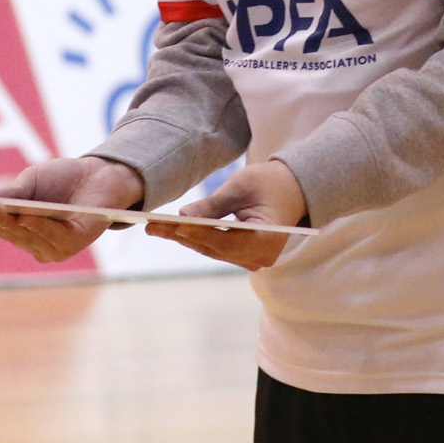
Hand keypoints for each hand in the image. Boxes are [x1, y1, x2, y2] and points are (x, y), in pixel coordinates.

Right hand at [0, 156, 142, 263]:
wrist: (97, 174)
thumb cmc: (61, 178)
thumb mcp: (29, 182)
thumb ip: (10, 193)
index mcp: (22, 231)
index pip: (0, 228)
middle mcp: (37, 243)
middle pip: (14, 235)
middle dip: (1, 224)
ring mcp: (56, 247)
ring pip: (32, 240)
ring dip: (20, 228)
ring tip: (8, 214)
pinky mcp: (77, 242)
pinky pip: (56, 239)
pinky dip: (42, 229)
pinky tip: (29, 217)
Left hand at [167, 160, 306, 270]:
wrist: (293, 189)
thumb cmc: (269, 182)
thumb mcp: (241, 187)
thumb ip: (213, 205)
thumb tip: (183, 217)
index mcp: (266, 239)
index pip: (223, 239)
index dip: (194, 231)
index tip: (168, 223)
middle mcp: (261, 256)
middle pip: (213, 248)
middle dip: (181, 235)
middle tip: (150, 226)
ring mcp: (254, 260)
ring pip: (211, 250)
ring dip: (183, 238)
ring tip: (154, 228)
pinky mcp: (245, 256)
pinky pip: (216, 248)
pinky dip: (195, 238)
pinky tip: (172, 230)